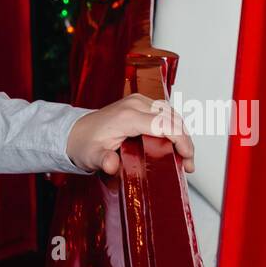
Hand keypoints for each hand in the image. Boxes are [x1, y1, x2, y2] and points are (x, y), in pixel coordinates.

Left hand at [66, 94, 195, 175]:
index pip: (164, 124)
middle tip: (188, 164)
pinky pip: (165, 113)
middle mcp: (135, 104)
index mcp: (127, 116)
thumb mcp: (91, 157)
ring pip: (172, 114)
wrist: (76, 132)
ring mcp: (139, 102)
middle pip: (172, 118)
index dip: (181, 140)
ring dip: (182, 134)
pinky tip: (176, 145)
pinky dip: (175, 128)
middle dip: (186, 141)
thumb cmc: (85, 144)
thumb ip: (102, 161)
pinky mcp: (141, 104)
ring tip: (185, 158)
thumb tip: (111, 164)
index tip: (187, 158)